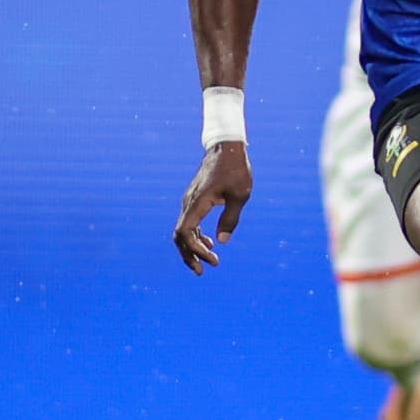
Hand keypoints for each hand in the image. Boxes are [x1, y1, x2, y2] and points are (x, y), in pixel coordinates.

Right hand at [175, 142, 251, 274]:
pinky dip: (196, 235)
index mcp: (198, 202)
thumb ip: (231, 219)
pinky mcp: (195, 198)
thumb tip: (222, 242)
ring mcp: (190, 200)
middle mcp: (189, 202)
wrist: (227, 147)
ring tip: (206, 263)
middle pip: (180, 236)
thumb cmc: (236, 169)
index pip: (186, 233)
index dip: (195, 249)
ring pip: (183, 230)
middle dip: (189, 255)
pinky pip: (190, 221)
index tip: (212, 258)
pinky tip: (209, 242)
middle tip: (202, 271)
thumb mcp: (240, 195)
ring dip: (192, 248)